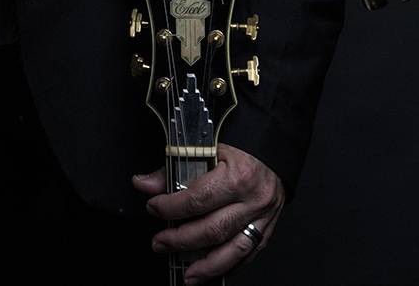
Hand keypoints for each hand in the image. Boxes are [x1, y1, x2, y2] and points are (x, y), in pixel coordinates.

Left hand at [132, 143, 283, 283]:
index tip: (153, 207)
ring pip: (232, 250)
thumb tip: (144, 184)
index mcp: (237, 175)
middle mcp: (252, 200)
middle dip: (181, 240)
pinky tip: (211, 269)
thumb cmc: (240, 144)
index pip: (198, 199)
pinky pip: (248, 255)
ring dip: (206, 267)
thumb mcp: (207, 147)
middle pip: (212, 229)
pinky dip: (228, 265)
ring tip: (185, 274)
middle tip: (159, 243)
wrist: (274, 148)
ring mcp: (263, 217)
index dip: (171, 207)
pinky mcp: (268, 229)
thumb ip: (175, 167)